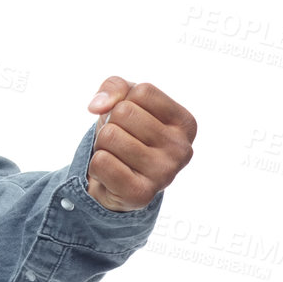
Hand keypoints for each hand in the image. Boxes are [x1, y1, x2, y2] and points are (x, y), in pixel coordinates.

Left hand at [85, 77, 195, 210]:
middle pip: (124, 113)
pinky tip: (111, 174)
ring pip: (109, 136)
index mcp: (186, 123)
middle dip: (111, 124)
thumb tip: (97, 106)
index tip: (131, 120)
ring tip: (117, 157)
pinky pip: (101, 162)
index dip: (124, 101)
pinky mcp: (141, 194)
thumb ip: (114, 86)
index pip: (142, 92)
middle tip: (120, 141)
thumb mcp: (125, 100)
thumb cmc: (126, 133)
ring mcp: (165, 174)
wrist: (116, 180)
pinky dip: (96, 165)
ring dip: (102, 145)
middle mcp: (182, 149)